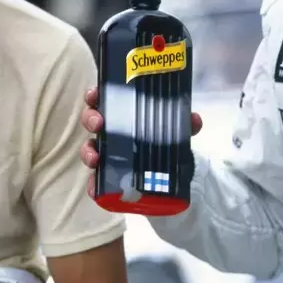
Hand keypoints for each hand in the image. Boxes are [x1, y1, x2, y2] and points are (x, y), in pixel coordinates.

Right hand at [81, 87, 202, 197]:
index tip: (94, 95)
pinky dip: (92, 185)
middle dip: (90, 119)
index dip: (94, 96)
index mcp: (123, 115)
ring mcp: (107, 155)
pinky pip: (95, 181)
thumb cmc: (165, 145)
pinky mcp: (108, 179)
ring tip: (96, 157)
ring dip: (88, 151)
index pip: (104, 100)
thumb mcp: (177, 133)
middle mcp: (111, 132)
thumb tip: (194, 120)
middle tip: (98, 123)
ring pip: (89, 149)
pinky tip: (94, 187)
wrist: (171, 177)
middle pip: (92, 122)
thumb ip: (185, 126)